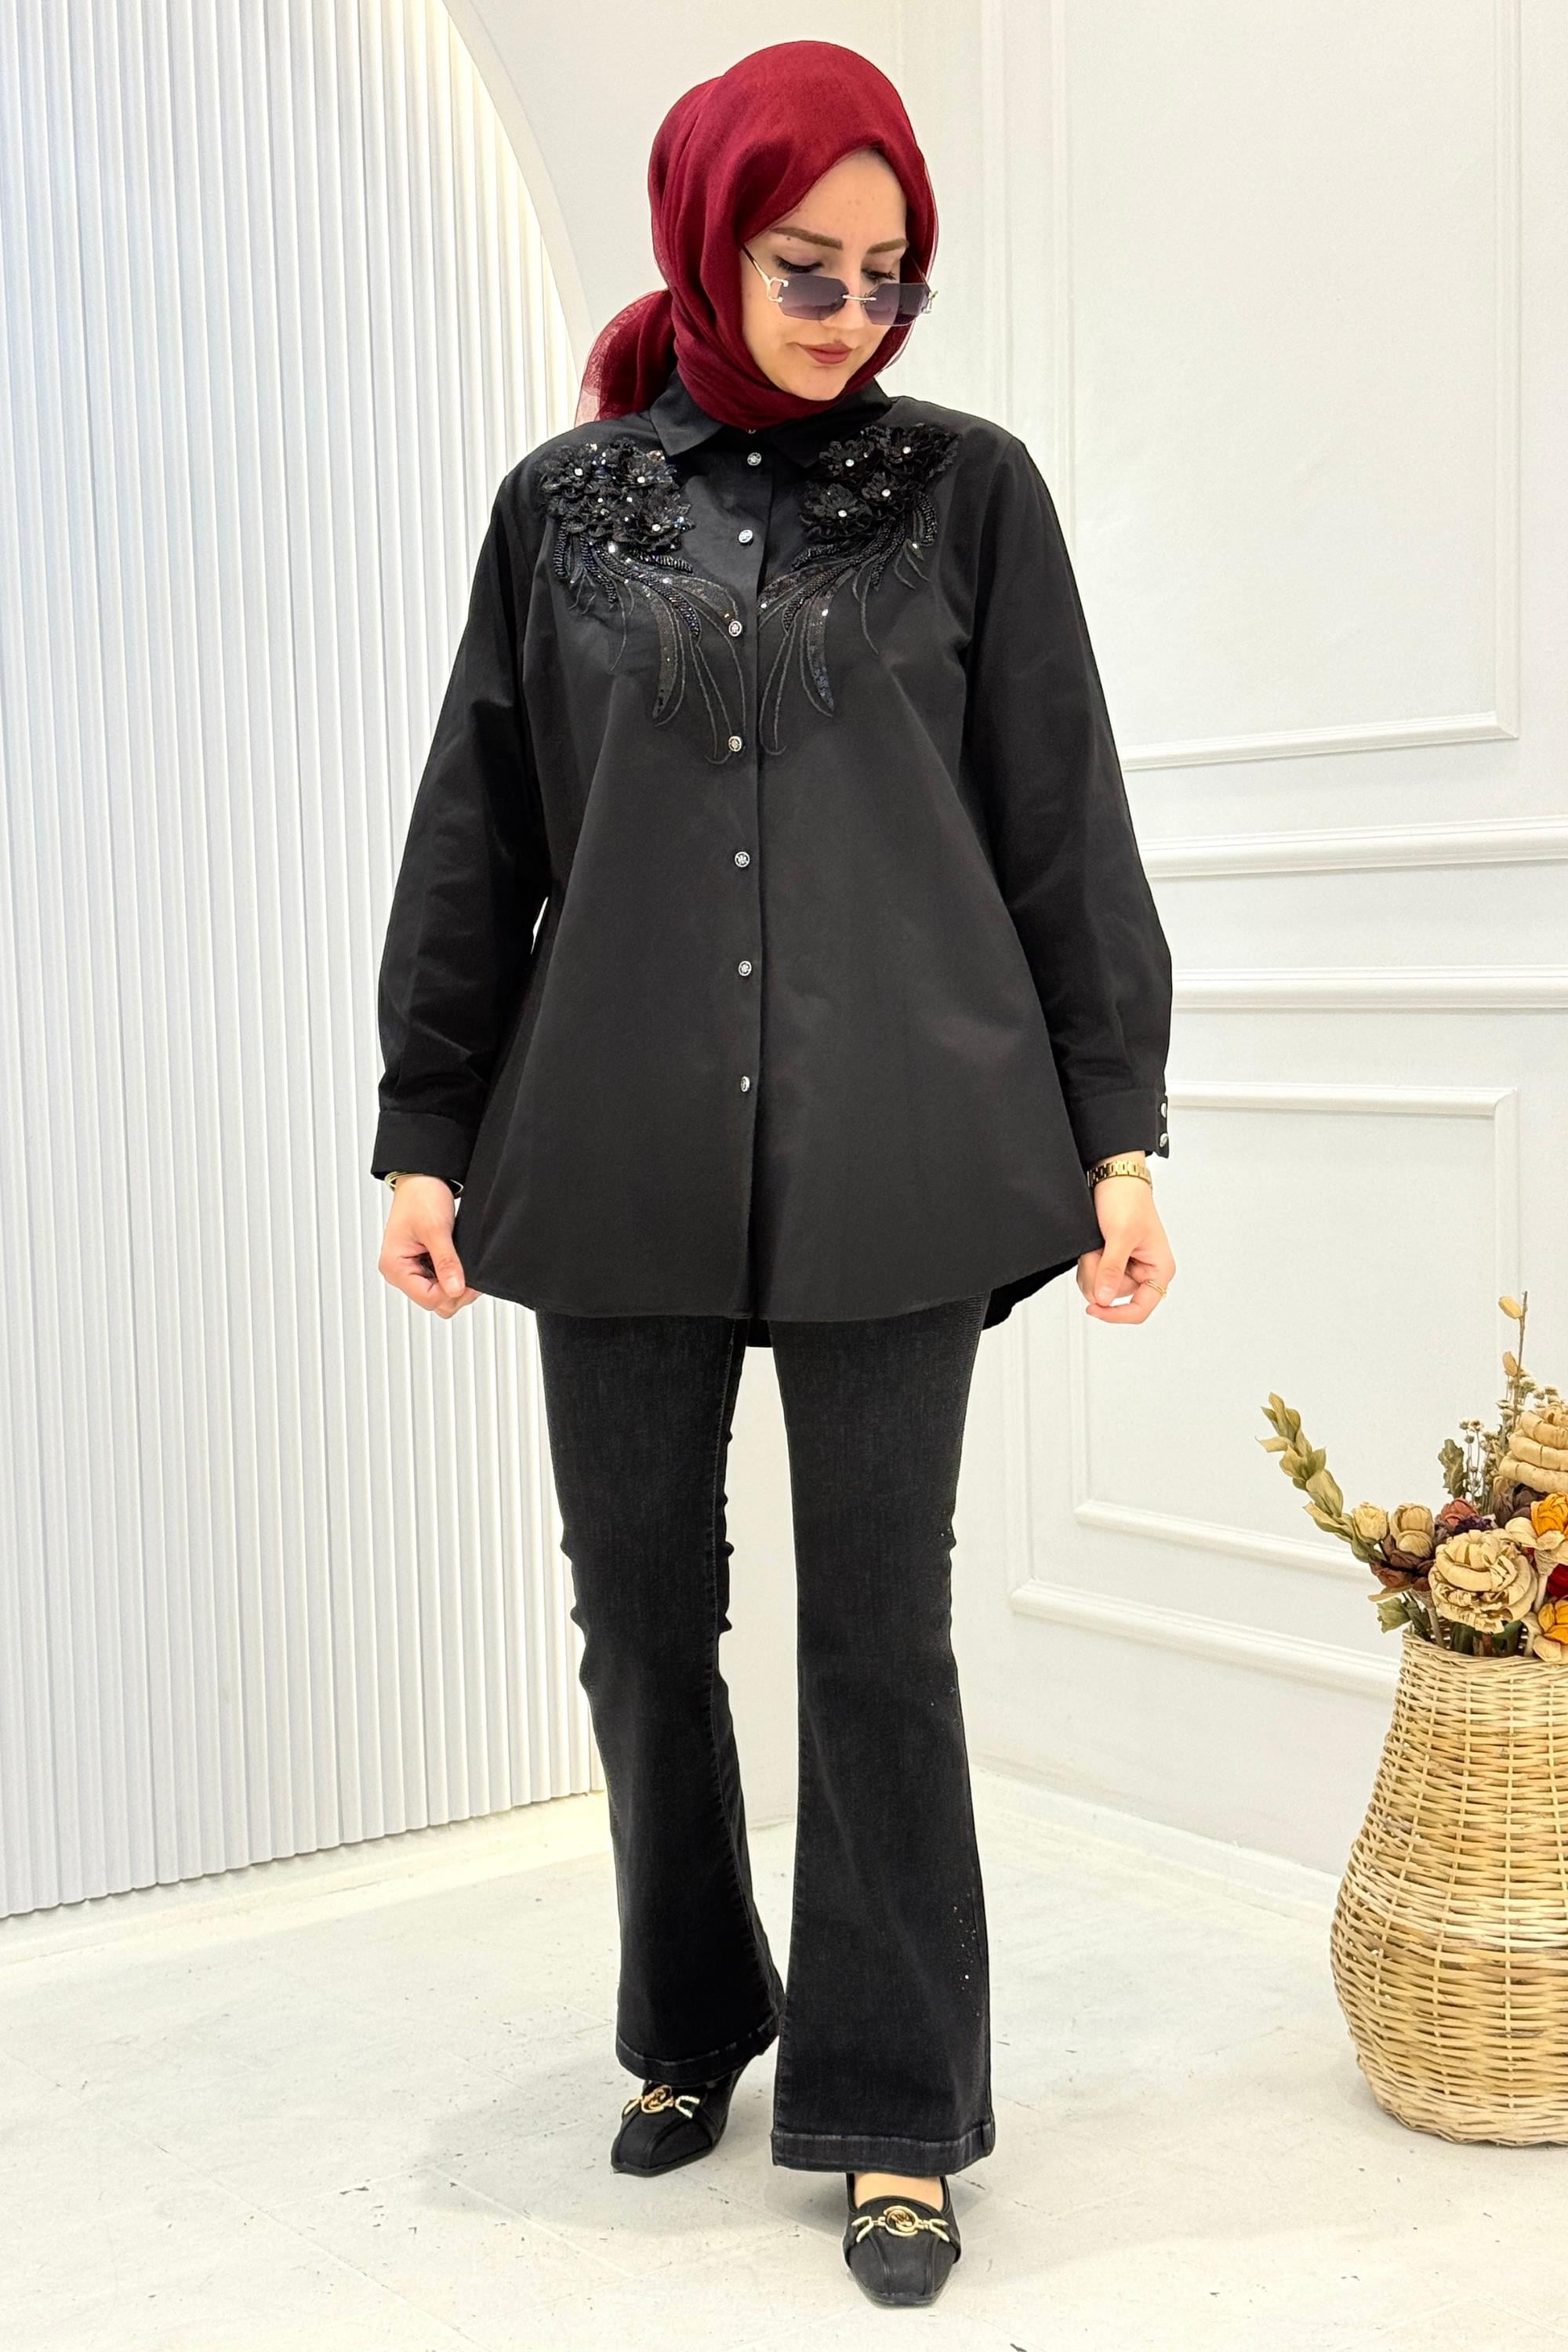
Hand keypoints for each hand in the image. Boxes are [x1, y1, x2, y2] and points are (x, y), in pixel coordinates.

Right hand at [378, 1177, 478, 1316]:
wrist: (422, 1179)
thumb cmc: (420, 1197)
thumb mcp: (436, 1229)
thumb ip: (446, 1261)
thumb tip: (455, 1289)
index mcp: (394, 1267)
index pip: (428, 1298)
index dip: (451, 1292)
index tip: (470, 1280)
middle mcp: (400, 1273)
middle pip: (434, 1302)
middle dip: (455, 1292)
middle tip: (472, 1274)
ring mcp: (411, 1270)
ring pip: (439, 1295)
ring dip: (456, 1285)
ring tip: (466, 1266)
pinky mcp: (422, 1265)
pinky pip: (440, 1282)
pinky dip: (454, 1277)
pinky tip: (460, 1263)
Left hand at [1077, 1174, 1174, 1323]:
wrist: (1113, 1178)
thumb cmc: (1128, 1200)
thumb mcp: (1120, 1235)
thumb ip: (1112, 1269)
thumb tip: (1103, 1299)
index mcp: (1159, 1270)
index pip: (1140, 1309)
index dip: (1116, 1314)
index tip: (1094, 1308)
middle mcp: (1145, 1273)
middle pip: (1113, 1298)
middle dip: (1098, 1275)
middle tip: (1098, 1250)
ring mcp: (1126, 1268)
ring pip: (1099, 1288)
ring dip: (1091, 1268)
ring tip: (1097, 1244)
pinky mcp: (1111, 1262)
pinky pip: (1092, 1277)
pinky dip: (1087, 1263)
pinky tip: (1093, 1246)